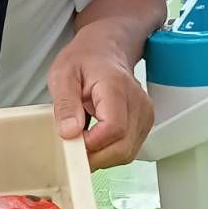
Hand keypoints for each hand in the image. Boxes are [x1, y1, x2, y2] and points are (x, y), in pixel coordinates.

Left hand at [48, 28, 154, 169]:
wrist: (106, 51)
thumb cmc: (84, 60)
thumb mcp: (63, 75)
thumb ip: (65, 104)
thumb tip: (69, 132)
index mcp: (116, 88)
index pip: (113, 128)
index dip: (91, 144)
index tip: (71, 140)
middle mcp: (137, 104)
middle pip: (122, 148)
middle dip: (94, 157)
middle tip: (72, 147)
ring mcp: (144, 116)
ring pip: (126, 153)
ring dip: (101, 157)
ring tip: (83, 140)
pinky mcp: (144, 125)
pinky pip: (128, 150)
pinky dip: (109, 152)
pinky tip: (95, 139)